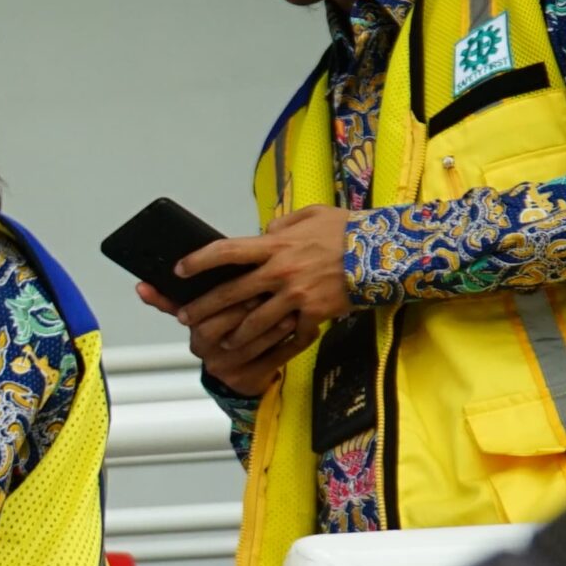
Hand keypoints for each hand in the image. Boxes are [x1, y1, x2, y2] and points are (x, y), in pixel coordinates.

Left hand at [136, 205, 350, 395]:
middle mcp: (280, 271)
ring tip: (221, 342)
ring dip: (234, 334)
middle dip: (204, 307)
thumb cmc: (348, 231)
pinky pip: (290, 333)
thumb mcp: (312, 215)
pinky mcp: (314, 314)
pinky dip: (279, 342)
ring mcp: (296, 295)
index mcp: (275, 244)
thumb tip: (263, 231)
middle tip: (185, 316)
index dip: (198, 261)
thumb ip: (282, 224)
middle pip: (231, 292)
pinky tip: (267, 349)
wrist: (386, 253)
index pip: (226, 251)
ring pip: (254, 321)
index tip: (179, 270)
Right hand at [137, 284, 290, 397]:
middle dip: (242, 311)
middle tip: (265, 294)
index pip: (197, 314)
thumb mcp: (201, 314)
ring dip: (269, 327)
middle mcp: (204, 352)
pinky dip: (287, 344)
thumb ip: (173, 299)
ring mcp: (226, 368)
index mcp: (192, 331)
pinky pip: (270, 361)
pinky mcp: (249, 380)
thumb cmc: (224, 334)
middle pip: (219, 330)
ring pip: (247, 345)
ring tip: (289, 310)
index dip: (220, 299)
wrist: (242, 375)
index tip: (242, 282)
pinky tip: (301, 329)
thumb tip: (140, 287)